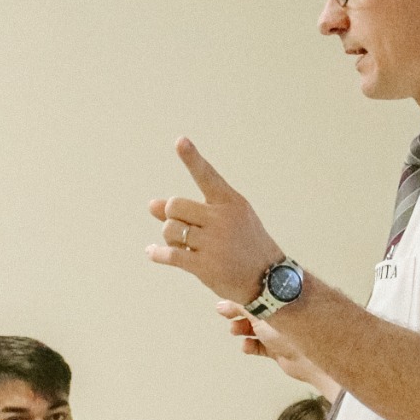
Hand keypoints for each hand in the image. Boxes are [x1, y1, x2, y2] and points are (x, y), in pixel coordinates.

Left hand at [148, 139, 288, 304]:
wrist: (267, 279)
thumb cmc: (243, 245)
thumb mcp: (224, 222)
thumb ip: (188, 211)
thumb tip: (151, 205)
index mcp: (231, 202)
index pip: (207, 176)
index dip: (192, 158)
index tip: (179, 140)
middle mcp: (223, 218)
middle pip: (175, 205)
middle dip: (171, 217)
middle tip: (183, 229)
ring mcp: (214, 242)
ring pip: (169, 229)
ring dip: (170, 238)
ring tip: (186, 246)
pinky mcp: (205, 266)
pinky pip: (169, 254)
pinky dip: (157, 253)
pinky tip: (151, 252)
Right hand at [216, 305, 339, 396]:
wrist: (312, 358)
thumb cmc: (291, 328)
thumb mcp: (261, 312)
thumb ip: (241, 306)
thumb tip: (220, 304)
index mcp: (282, 299)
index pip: (259, 292)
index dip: (241, 295)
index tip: (226, 298)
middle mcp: (284, 313)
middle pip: (256, 309)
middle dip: (239, 312)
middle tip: (224, 314)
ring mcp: (283, 332)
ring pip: (257, 328)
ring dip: (243, 328)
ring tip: (235, 331)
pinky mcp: (280, 349)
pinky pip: (261, 347)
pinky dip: (252, 345)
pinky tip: (247, 346)